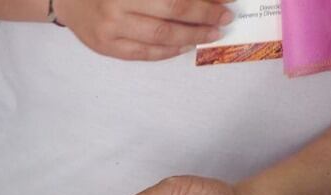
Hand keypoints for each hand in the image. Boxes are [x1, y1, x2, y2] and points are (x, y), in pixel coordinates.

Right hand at [54, 0, 232, 60]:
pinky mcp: (105, 47)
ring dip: (190, 36)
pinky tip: (184, 46)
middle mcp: (118, 6)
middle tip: (224, 17)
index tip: (225, 0)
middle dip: (203, 15)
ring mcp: (110, 29)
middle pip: (171, 11)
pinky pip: (142, 54)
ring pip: (159, 36)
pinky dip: (167, 52)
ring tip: (210, 33)